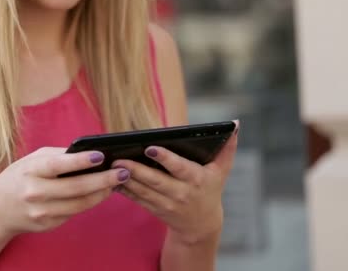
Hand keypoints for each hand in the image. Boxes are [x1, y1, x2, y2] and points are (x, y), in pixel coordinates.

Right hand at [0, 147, 130, 236]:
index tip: (101, 155)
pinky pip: (74, 212)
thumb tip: (90, 153)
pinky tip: (101, 192)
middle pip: (76, 188)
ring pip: (80, 204)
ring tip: (117, 182)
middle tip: (123, 172)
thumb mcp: (32, 160)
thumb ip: (58, 156)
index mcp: (31, 171)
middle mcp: (35, 193)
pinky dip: (90, 202)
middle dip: (103, 180)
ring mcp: (42, 212)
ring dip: (102, 193)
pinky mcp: (48, 225)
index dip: (81, 161)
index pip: (59, 165)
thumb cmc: (18, 178)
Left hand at [112, 122, 238, 244]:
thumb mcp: (222, 170)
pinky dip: (125, 190)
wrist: (202, 225)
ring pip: (143, 191)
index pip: (180, 168)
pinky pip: (137, 199)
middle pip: (156, 181)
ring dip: (126, 179)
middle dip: (137, 170)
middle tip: (119, 158)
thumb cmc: (210, 188)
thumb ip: (228, 147)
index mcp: (196, 180)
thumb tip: (235, 123)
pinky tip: (112, 179)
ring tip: (112, 166)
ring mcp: (166, 204)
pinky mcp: (155, 209)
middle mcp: (181, 193)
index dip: (165, 158)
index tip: (150, 148)